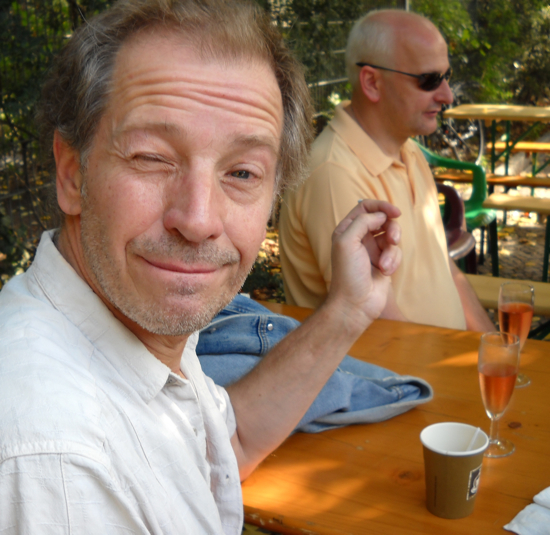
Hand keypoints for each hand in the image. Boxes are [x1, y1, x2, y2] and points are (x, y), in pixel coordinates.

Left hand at [324, 199, 401, 327]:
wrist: (355, 304)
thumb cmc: (347, 274)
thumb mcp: (347, 242)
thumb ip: (363, 222)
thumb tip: (381, 214)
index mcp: (347, 230)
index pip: (365, 207)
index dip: (381, 206)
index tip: (395, 212)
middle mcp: (360, 238)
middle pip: (383, 220)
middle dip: (392, 229)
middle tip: (393, 239)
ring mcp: (372, 250)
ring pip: (392, 237)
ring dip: (392, 250)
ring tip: (385, 264)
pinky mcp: (384, 262)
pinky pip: (396, 253)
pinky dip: (393, 262)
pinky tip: (385, 272)